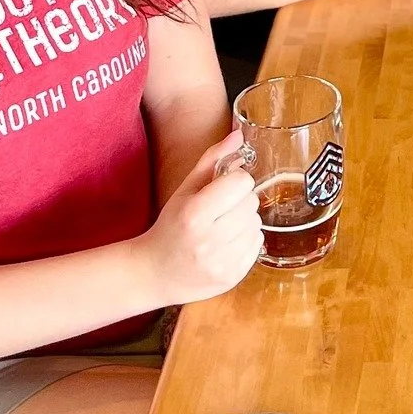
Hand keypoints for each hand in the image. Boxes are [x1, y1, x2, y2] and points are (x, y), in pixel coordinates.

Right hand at [139, 129, 262, 304]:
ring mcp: (221, 262)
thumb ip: (212, 159)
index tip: (223, 187)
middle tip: (221, 209)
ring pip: (257, 223)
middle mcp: (209, 240)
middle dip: (240, 200)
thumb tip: (239, 136)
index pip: (241, 182)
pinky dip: (246, 239)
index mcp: (194, 214)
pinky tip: (227, 243)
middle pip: (251, 202)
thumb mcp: (185, 189)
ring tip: (223, 226)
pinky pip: (258, 244)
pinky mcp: (232, 278)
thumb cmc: (171, 225)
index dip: (235, 180)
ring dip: (245, 220)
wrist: (155, 273)